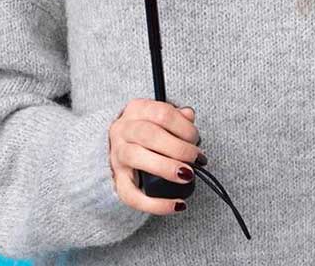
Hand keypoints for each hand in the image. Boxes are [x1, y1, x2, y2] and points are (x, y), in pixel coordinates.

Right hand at [107, 99, 203, 214]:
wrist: (118, 147)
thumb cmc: (146, 132)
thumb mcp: (158, 117)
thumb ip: (176, 116)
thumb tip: (189, 116)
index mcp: (137, 110)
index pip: (162, 113)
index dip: (184, 127)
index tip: (196, 139)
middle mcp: (123, 129)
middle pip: (149, 134)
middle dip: (178, 148)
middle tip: (196, 158)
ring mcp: (117, 155)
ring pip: (137, 157)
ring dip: (166, 167)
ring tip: (187, 175)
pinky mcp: (118, 181)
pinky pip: (133, 195)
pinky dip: (155, 204)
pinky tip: (176, 205)